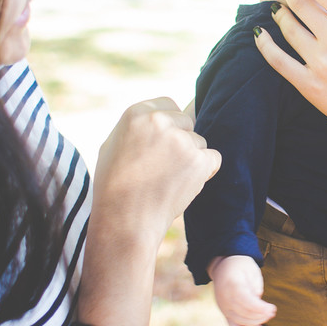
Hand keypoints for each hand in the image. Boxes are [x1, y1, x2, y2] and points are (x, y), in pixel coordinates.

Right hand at [87, 98, 219, 255]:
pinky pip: (213, 158)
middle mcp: (160, 121)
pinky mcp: (199, 160)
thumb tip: (160, 116)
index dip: (169, 125)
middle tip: (164, 166)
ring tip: (168, 180)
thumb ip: (138, 126)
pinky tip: (183, 185)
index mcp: (136, 113)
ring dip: (191, 159)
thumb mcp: (113, 145)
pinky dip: (205, 172)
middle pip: (187, 122)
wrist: (124, 221)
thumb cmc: (114, 187)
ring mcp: (181, 140)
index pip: (168, 104)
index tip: (162, 144)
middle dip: (181, 141)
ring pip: (199, 142)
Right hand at [209, 255, 276, 325]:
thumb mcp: (251, 270)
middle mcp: (224, 298)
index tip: (272, 308)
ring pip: (240, 321)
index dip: (260, 308)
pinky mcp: (225, 313)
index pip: (246, 301)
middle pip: (244, 313)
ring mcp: (223, 307)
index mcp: (232, 284)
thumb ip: (255, 285)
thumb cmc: (241, 266)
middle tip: (273, 311)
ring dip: (257, 321)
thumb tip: (258, 301)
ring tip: (269, 315)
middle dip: (261, 315)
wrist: (223, 266)